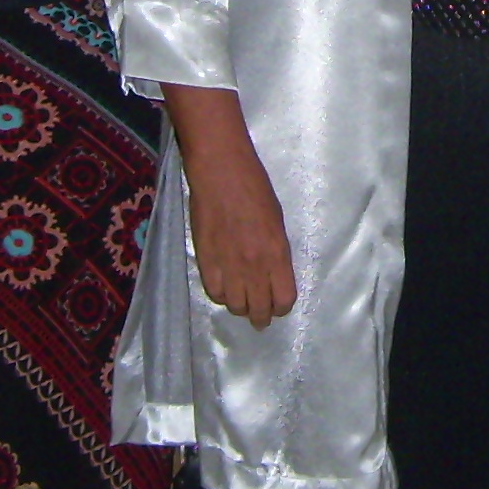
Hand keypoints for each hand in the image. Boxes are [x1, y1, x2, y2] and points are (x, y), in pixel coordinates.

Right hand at [188, 151, 296, 325]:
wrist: (221, 172)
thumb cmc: (255, 188)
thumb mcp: (277, 222)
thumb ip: (276, 252)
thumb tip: (271, 274)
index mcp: (277, 253)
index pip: (283, 299)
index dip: (281, 307)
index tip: (278, 306)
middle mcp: (254, 265)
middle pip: (259, 309)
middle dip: (261, 316)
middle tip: (259, 316)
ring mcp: (228, 265)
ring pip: (235, 306)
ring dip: (240, 307)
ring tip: (241, 301)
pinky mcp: (205, 260)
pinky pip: (214, 293)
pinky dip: (220, 295)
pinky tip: (224, 288)